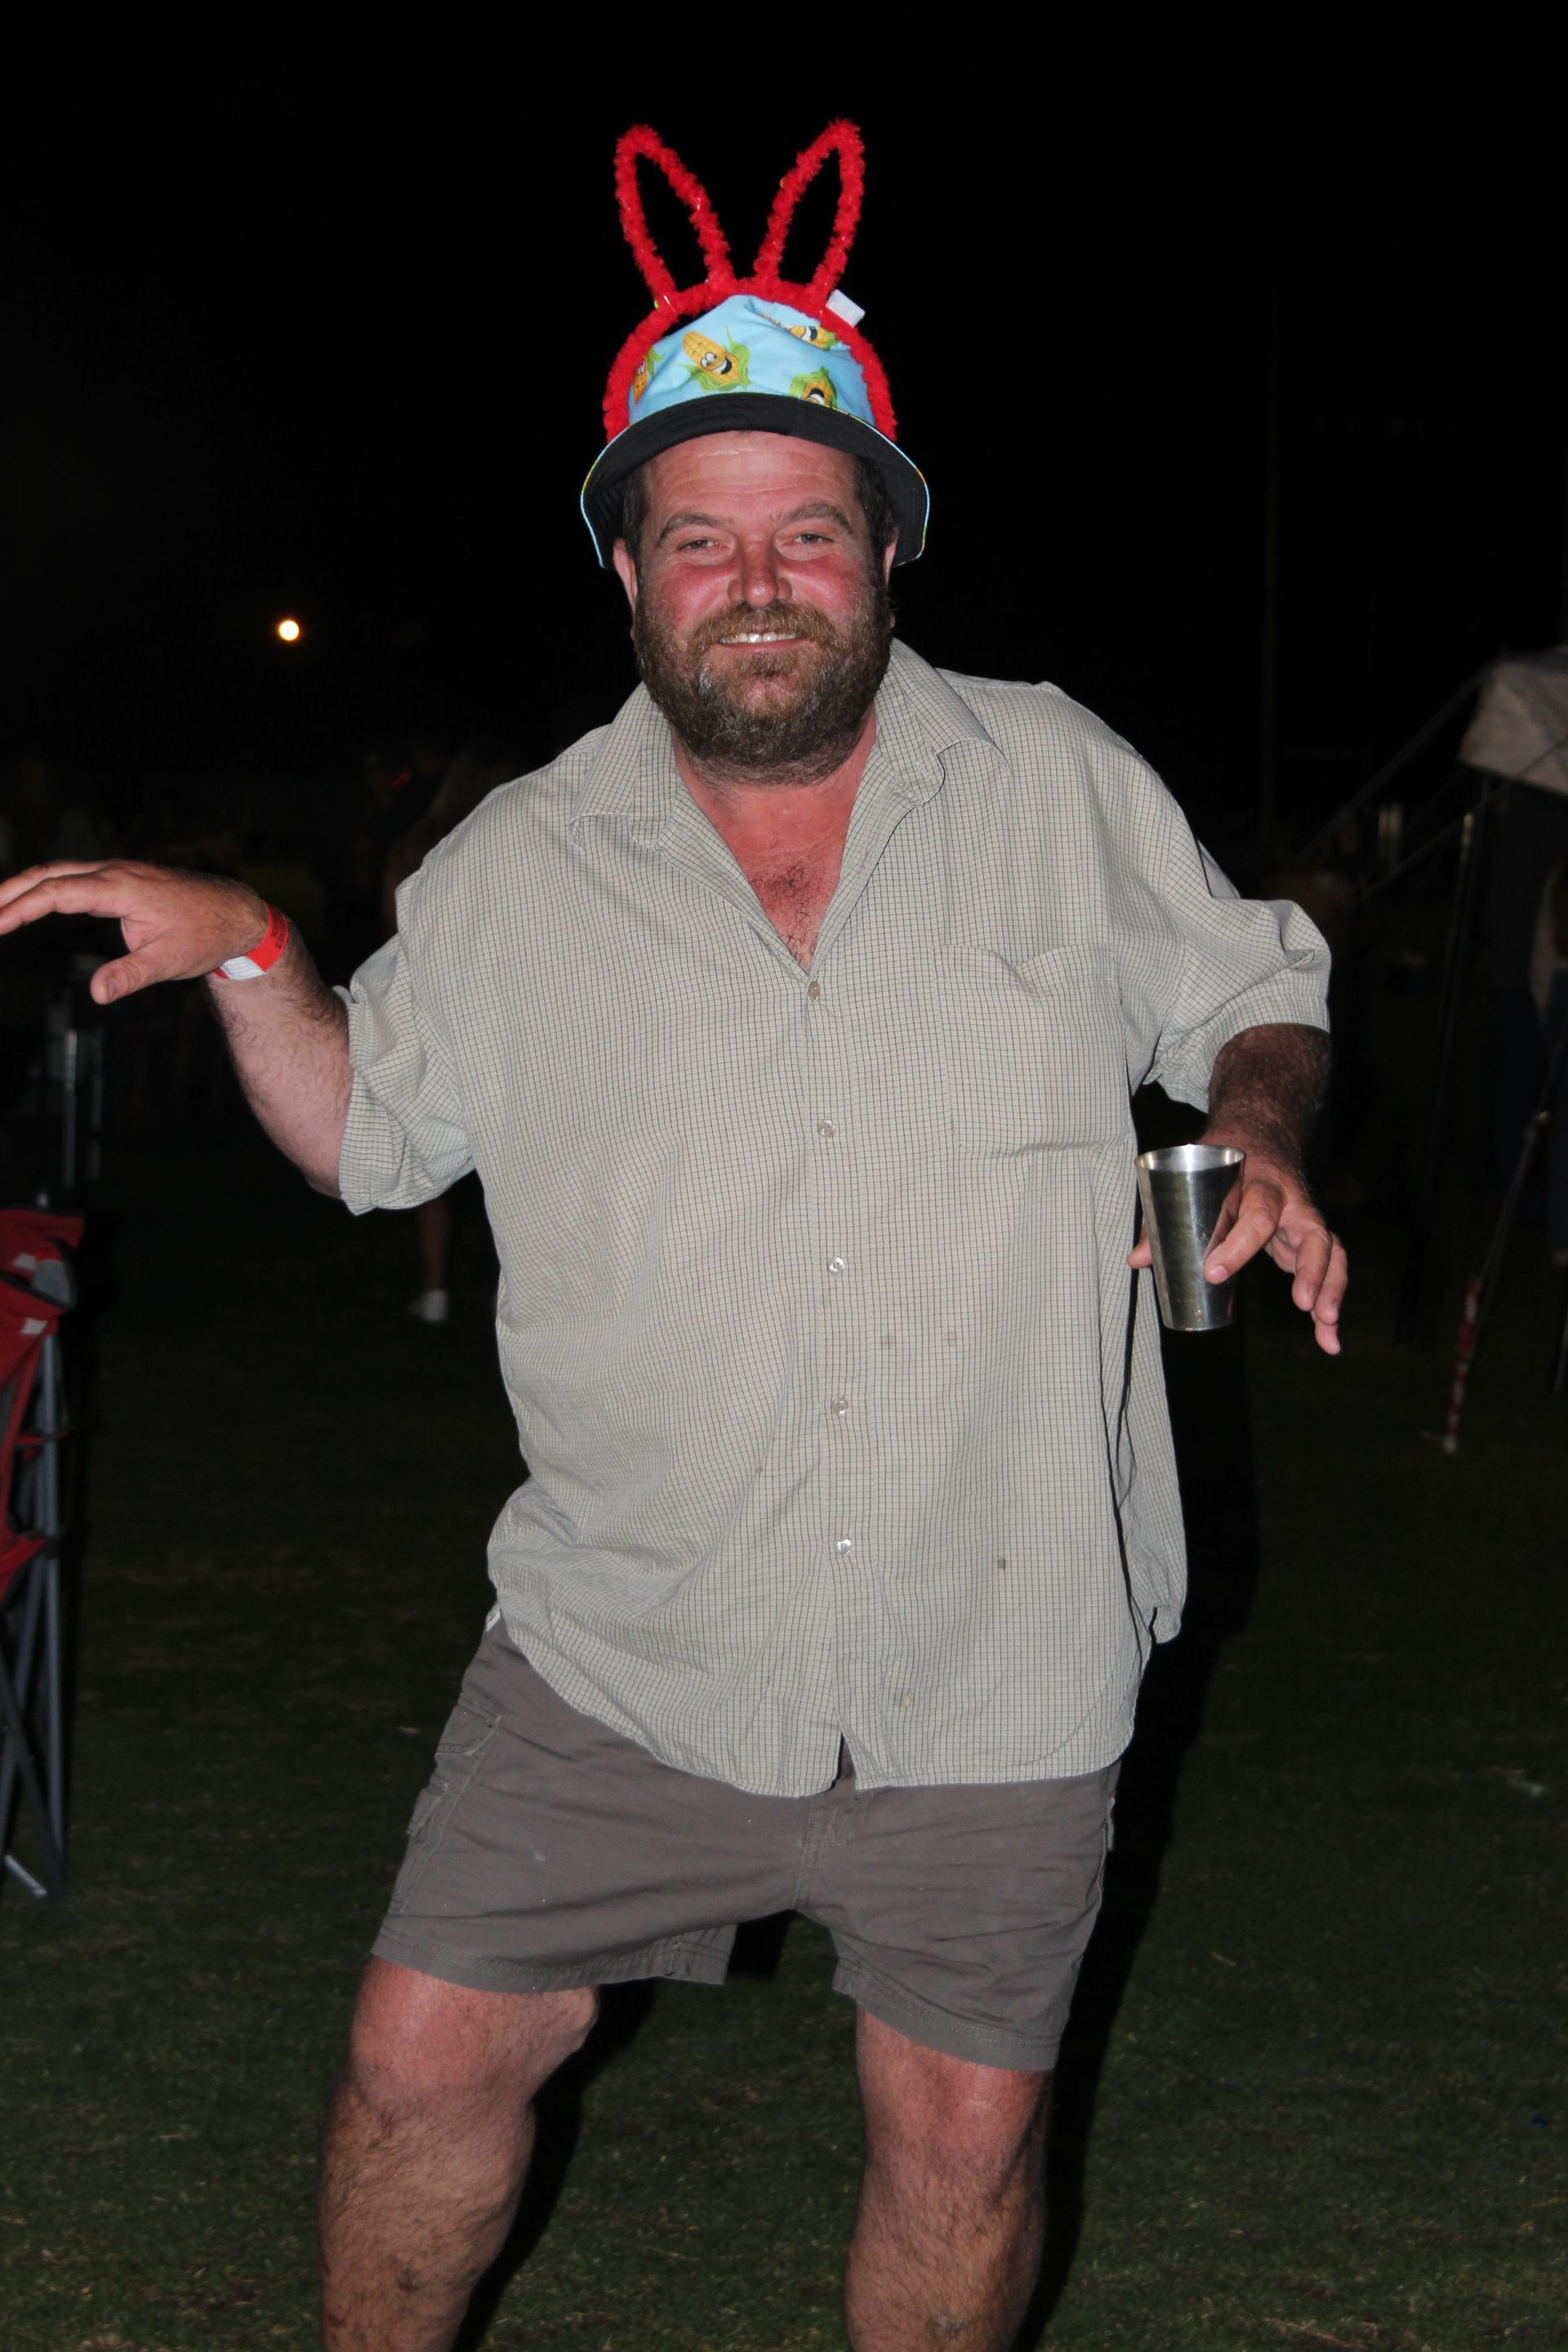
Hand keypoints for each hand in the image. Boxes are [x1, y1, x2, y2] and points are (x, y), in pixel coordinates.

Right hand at [0, 861, 270, 1004]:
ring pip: (58, 872)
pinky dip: (45, 888)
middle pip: (48, 875)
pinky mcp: (119, 879)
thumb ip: (131, 975)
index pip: (57, 893)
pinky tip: (29, 904)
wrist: (235, 913)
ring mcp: (117, 872)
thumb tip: (97, 994)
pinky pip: (73, 877)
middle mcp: (114, 872)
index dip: (21, 908)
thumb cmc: (205, 936)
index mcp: (122, 888)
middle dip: (9, 892)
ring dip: (23, 888)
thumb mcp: (170, 962)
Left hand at [1128, 1149, 1347, 1354]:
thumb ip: (1165, 1217)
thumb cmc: (1224, 1162)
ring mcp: (1305, 1221)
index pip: (1256, 1214)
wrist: (1260, 1137)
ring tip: (1327, 1326)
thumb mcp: (1194, 1177)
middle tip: (1303, 1304)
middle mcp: (1292, 1202)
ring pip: (1331, 1252)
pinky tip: (1329, 1339)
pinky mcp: (1309, 1240)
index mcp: (1260, 1184)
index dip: (1237, 1245)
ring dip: (1331, 1290)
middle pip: (1314, 1233)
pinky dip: (1329, 1305)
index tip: (1214, 1272)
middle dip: (1312, 1270)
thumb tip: (1137, 1260)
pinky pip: (1329, 1270)